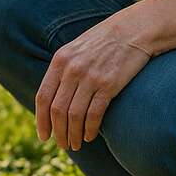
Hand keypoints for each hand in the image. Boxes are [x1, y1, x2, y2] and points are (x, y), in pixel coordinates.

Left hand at [35, 12, 152, 150]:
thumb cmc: (105, 41)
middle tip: (62, 146)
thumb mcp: (76, 49)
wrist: (134, 29)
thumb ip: (63, 70)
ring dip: (73, 135)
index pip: (43, 97)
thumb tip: (53, 98)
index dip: (41, 120)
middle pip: (57, 110)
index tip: (43, 136)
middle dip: (58, 132)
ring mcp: (90, 77)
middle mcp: (72, 69)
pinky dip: (90, 129)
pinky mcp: (109, 85)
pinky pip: (94, 114)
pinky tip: (90, 136)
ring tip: (76, 144)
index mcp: (60, 60)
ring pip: (74, 116)